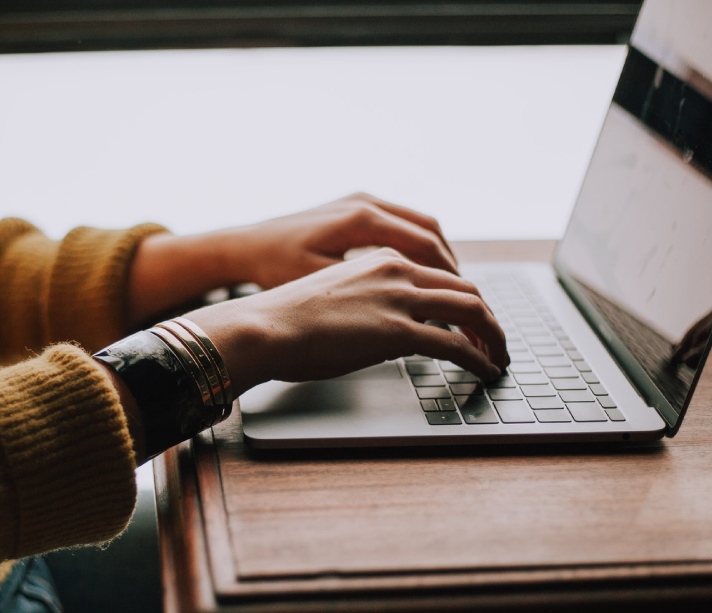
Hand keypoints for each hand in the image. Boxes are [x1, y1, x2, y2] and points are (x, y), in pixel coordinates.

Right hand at [185, 248, 507, 395]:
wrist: (264, 326)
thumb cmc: (285, 319)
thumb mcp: (335, 298)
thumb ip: (369, 304)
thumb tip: (385, 333)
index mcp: (381, 259)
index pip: (440, 274)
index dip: (464, 299)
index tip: (472, 321)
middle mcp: (396, 270)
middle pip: (465, 289)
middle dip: (488, 318)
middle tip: (496, 341)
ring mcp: (399, 298)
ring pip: (472, 310)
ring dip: (493, 336)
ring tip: (499, 358)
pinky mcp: (398, 331)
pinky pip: (457, 344)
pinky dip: (479, 358)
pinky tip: (485, 371)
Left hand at [223, 192, 457, 289]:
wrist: (245, 246)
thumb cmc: (275, 268)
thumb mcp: (322, 285)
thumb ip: (368, 293)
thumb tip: (414, 312)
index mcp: (361, 219)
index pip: (425, 246)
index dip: (450, 277)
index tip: (463, 303)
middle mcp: (365, 202)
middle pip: (430, 231)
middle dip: (451, 267)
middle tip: (466, 299)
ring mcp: (360, 200)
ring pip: (419, 224)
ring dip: (438, 255)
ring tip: (449, 288)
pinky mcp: (354, 206)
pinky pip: (401, 223)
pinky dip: (418, 246)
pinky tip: (420, 273)